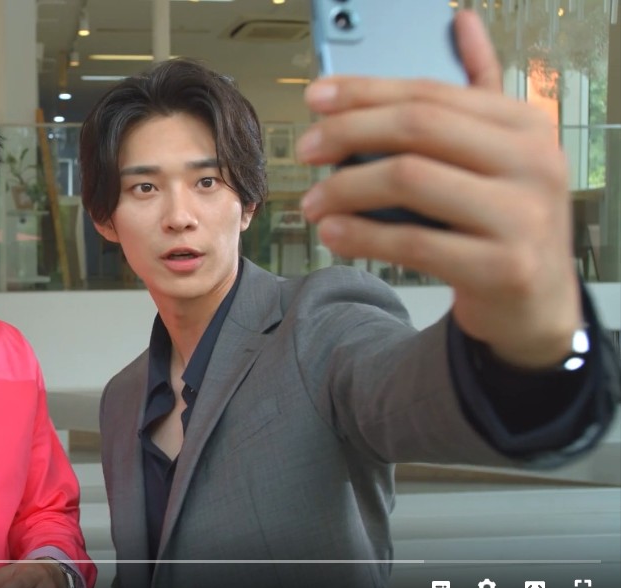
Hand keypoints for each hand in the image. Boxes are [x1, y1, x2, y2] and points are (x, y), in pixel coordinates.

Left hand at [296, 10, 581, 368]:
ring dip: (344, 189)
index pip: (428, 93)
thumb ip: (477, 90)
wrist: (535, 305)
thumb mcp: (501, 151)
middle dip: (347, 133)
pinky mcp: (502, 268)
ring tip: (312, 201)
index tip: (315, 99)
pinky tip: (333, 234)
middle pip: (416, 128)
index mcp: (525, 124)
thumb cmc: (503, 220)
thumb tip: (460, 22)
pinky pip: (414, 243)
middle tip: (306, 150)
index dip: (363, 92)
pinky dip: (362, 237)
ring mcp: (522, 216)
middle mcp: (532, 162)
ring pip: (409, 180)